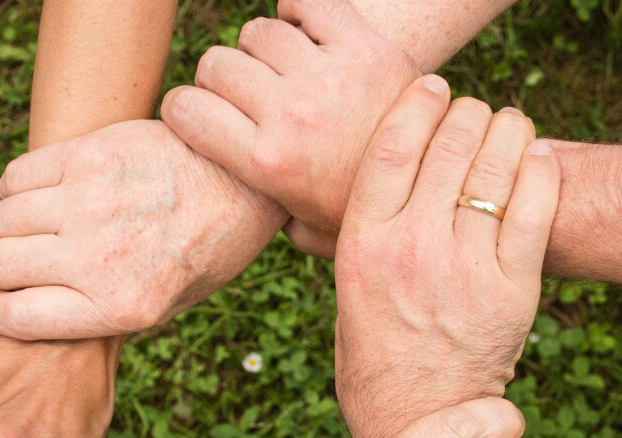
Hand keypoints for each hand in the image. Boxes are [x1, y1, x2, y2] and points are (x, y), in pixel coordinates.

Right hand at [0, 119, 286, 339]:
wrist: (243, 183)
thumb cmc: (204, 251)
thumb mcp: (166, 306)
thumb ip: (101, 315)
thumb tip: (31, 315)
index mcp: (120, 307)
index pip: (12, 317)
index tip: (5, 302)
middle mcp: (100, 258)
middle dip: (5, 269)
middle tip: (31, 262)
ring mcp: (91, 202)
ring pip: (1, 219)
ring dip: (14, 226)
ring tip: (46, 225)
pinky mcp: (89, 155)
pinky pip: (15, 177)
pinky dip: (20, 188)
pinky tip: (49, 193)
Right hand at [162, 0, 416, 256]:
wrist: (437, 187)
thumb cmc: (362, 211)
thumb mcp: (304, 230)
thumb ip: (263, 217)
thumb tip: (233, 210)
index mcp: (266, 163)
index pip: (184, 109)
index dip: (184, 109)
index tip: (200, 116)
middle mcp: (290, 115)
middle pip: (217, 64)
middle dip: (222, 80)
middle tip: (247, 97)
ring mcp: (327, 77)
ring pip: (257, 33)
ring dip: (262, 49)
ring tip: (283, 71)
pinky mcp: (363, 46)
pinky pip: (307, 1)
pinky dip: (298, 8)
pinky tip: (305, 31)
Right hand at [333, 77, 560, 437]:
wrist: (417, 422)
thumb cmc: (374, 356)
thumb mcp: (344, 293)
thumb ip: (350, 239)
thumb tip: (344, 192)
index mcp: (362, 246)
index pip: (391, 147)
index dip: (417, 104)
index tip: (433, 88)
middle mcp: (411, 250)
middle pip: (449, 145)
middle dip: (468, 113)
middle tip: (474, 113)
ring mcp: (465, 269)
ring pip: (496, 167)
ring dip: (508, 131)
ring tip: (509, 126)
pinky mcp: (513, 291)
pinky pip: (535, 208)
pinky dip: (540, 171)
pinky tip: (536, 158)